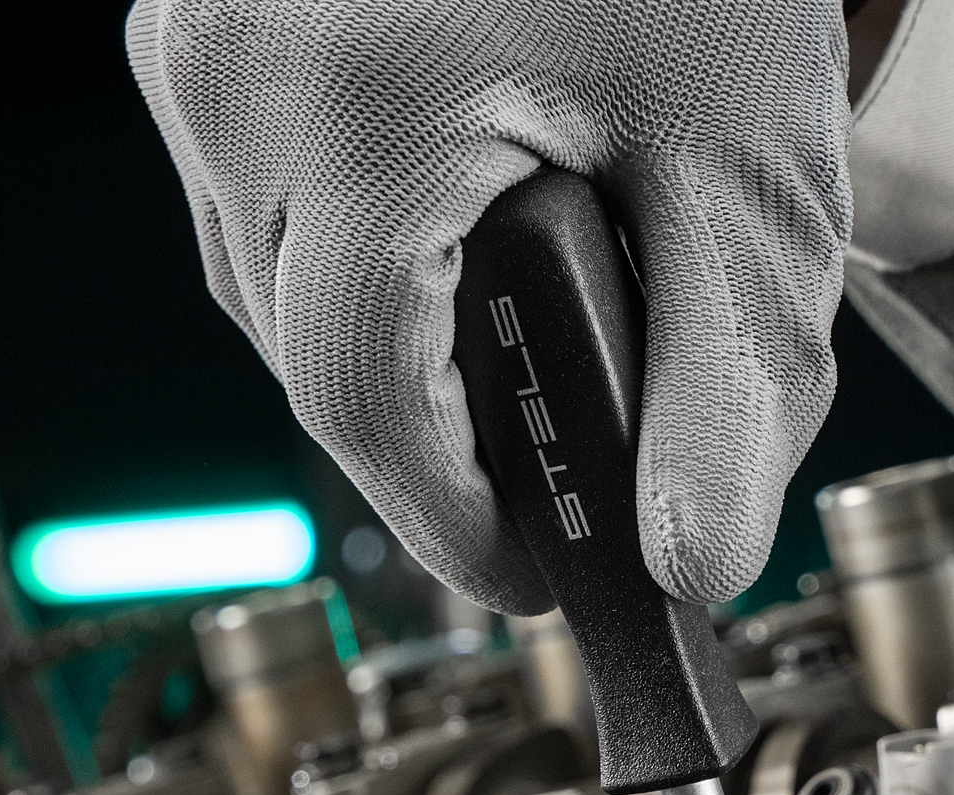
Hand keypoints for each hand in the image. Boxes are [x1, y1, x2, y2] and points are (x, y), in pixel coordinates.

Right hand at [127, 0, 851, 613]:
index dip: (456, 527)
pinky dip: (364, 276)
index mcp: (347, 101)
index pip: (361, 405)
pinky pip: (269, 210)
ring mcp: (206, 36)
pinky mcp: (221, 24)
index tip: (536, 580)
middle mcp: (233, 66)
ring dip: (395, 369)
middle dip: (437, 455)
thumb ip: (730, 396)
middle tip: (548, 498)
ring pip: (276, 295)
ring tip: (517, 388)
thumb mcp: (746, 177)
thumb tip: (689, 565)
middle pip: (310, 362)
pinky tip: (456, 281)